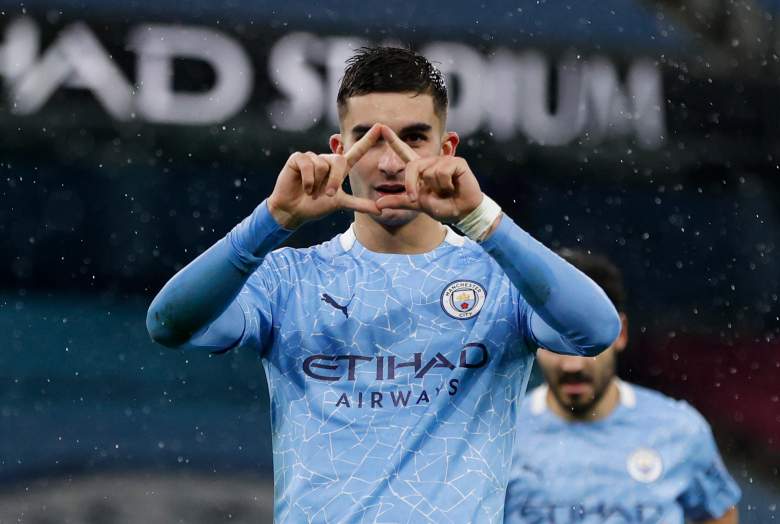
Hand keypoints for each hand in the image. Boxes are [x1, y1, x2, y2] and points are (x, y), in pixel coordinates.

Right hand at [267, 124, 382, 228]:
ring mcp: (312, 157)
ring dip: (317, 183)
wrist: (293, 211)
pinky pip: (307, 165)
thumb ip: (359, 204)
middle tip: (328, 194)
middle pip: (339, 161)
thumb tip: (380, 210)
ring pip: (322, 165)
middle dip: (334, 180)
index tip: (380, 127)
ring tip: (310, 191)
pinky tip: (304, 187)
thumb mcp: (340, 204)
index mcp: (339, 168)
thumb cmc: (315, 206)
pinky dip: (307, 180)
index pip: (356, 151)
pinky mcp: (298, 158)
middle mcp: (327, 160)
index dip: (368, 140)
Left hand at [374, 125, 483, 222]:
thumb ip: (398, 201)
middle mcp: (431, 162)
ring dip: (436, 188)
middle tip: (425, 197)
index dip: (393, 140)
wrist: (462, 213)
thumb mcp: (416, 204)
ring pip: (429, 172)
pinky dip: (446, 185)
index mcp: (421, 170)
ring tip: (446, 190)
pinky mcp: (457, 162)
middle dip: (413, 185)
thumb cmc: (442, 207)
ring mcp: (444, 160)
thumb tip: (377, 204)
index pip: (404, 152)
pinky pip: (442, 172)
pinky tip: (454, 187)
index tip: (382, 127)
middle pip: (413, 166)